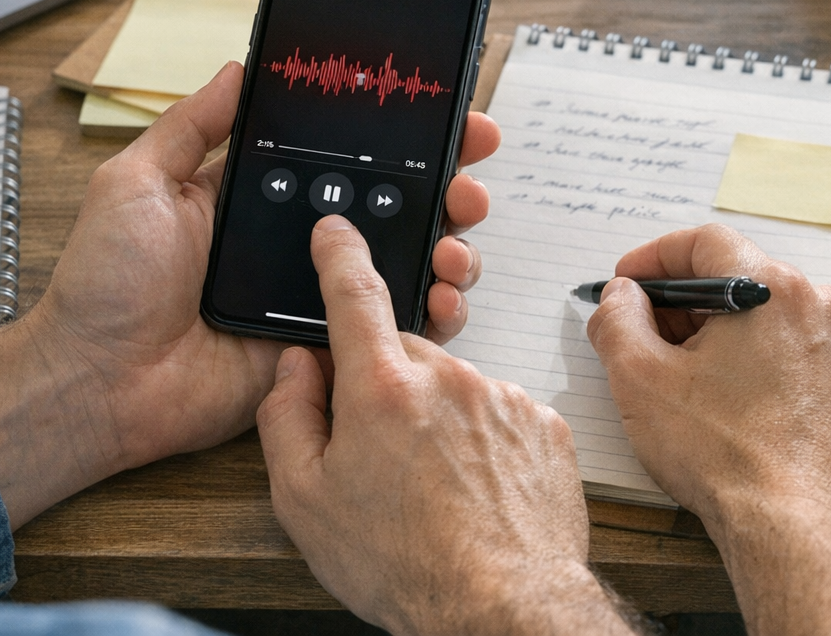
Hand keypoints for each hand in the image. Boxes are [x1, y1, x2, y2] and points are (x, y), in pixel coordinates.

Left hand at [0, 62, 500, 528]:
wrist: (97, 381)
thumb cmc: (104, 284)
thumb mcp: (137, 181)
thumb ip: (194, 125)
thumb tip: (240, 66)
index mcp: (260, 194)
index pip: (346, 153)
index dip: (401, 135)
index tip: (449, 115)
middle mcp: (298, 242)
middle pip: (393, 205)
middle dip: (446, 187)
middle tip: (469, 181)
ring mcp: (314, 296)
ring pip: (404, 264)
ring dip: (448, 249)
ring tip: (455, 245)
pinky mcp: (322, 349)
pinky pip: (389, 331)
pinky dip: (429, 316)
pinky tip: (442, 300)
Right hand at [257, 216, 632, 635]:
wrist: (502, 609)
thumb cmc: (404, 564)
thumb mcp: (303, 502)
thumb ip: (286, 418)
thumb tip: (297, 369)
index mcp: (381, 388)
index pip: (353, 294)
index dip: (339, 255)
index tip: (336, 231)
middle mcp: (446, 377)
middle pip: (402, 356)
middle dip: (387, 390)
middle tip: (380, 457)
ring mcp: (500, 398)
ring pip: (452, 388)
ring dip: (437, 421)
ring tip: (434, 490)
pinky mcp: (543, 423)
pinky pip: (498, 415)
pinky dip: (483, 442)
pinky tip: (474, 491)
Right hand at [588, 224, 830, 635]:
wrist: (798, 533)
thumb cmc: (724, 458)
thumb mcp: (638, 380)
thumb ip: (617, 320)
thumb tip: (621, 297)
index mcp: (771, 290)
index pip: (705, 242)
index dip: (655, 257)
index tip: (628, 283)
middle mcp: (824, 308)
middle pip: (744, 281)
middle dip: (691, 305)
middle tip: (653, 339)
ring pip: (781, 323)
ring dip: (737, 339)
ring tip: (703, 383)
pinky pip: (814, 362)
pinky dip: (779, 372)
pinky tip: (750, 408)